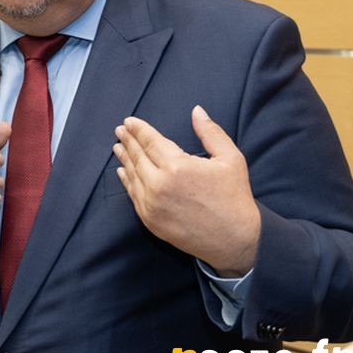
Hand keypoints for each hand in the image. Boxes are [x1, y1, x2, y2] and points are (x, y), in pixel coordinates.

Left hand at [113, 106, 260, 276]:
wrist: (235, 241)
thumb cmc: (234, 198)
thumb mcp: (231, 159)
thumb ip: (211, 132)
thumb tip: (197, 110)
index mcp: (177, 167)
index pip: (150, 141)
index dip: (139, 129)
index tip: (129, 121)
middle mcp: (159, 185)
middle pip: (137, 156)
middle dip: (128, 141)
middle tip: (120, 130)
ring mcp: (151, 204)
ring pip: (132, 175)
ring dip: (124, 158)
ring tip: (118, 146)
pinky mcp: (150, 220)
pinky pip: (133, 195)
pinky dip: (126, 181)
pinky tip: (122, 171)